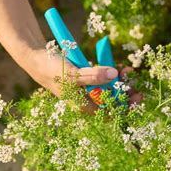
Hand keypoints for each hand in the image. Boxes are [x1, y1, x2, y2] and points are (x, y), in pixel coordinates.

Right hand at [23, 49, 141, 110]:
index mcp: (83, 105)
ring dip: (121, 81)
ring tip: (128, 71)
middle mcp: (87, 99)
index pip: (109, 113)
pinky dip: (112, 73)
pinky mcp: (87, 78)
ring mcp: (88, 89)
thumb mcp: (72, 74)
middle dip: (125, 92)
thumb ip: (93, 75)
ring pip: (110, 89)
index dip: (125, 108)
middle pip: (112, 101)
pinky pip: (104, 78)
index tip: (136, 98)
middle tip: (134, 83)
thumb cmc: (51, 69)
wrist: (35, 56)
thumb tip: (114, 75)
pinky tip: (120, 67)